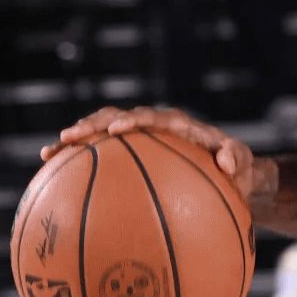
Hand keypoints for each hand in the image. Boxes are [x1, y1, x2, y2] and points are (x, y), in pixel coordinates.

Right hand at [42, 107, 258, 201]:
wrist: (229, 174)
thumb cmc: (238, 170)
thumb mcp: (244, 163)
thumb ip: (238, 159)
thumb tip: (228, 164)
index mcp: (178, 126)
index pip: (153, 118)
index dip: (135, 121)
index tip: (117, 130)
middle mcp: (154, 127)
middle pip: (117, 118)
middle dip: (93, 124)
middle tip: (70, 136)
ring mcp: (140, 140)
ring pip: (102, 133)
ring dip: (78, 139)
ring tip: (52, 152)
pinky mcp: (131, 155)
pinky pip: (103, 157)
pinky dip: (81, 164)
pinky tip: (55, 179)